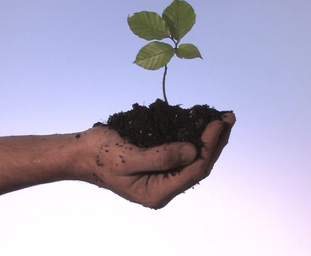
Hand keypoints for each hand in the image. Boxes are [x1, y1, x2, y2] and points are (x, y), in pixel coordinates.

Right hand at [81, 112, 235, 208]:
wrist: (81, 153)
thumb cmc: (100, 155)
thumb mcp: (129, 158)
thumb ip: (161, 157)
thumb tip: (193, 150)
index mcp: (158, 192)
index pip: (195, 169)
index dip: (210, 145)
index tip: (218, 122)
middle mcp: (164, 187)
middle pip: (199, 165)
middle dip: (216, 141)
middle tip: (229, 117)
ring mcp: (162, 175)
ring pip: (194, 158)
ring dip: (209, 139)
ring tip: (223, 119)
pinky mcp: (159, 163)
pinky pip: (182, 152)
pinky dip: (194, 137)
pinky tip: (202, 123)